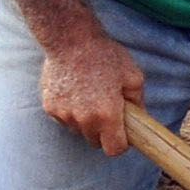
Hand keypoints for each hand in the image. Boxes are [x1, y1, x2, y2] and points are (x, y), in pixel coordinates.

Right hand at [35, 32, 143, 154]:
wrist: (70, 39)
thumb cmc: (105, 55)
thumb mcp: (132, 76)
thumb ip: (138, 102)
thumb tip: (139, 118)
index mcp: (107, 115)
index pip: (114, 150)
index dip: (120, 143)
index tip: (121, 133)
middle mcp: (84, 120)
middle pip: (95, 141)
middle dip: (103, 131)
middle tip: (106, 109)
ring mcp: (64, 115)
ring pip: (78, 130)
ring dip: (85, 121)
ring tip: (89, 96)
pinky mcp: (50, 107)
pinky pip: (63, 118)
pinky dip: (70, 111)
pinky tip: (74, 91)